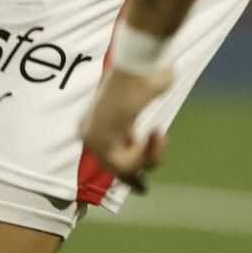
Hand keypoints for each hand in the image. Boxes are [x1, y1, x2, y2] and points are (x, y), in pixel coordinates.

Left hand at [80, 66, 172, 192]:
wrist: (138, 62)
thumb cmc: (147, 70)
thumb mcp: (148, 91)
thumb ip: (149, 105)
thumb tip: (164, 88)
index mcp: (95, 118)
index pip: (107, 155)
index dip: (130, 171)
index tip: (143, 189)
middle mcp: (87, 130)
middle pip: (116, 166)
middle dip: (140, 171)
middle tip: (156, 164)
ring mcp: (91, 137)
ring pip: (123, 169)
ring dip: (149, 158)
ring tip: (160, 136)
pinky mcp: (100, 142)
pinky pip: (125, 166)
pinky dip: (145, 155)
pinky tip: (154, 135)